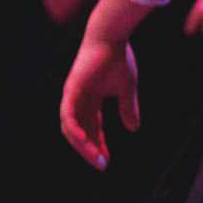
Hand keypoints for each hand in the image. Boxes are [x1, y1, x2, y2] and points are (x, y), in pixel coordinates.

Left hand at [60, 38, 139, 168]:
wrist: (112, 38)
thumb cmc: (119, 59)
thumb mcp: (127, 89)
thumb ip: (128, 108)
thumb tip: (133, 129)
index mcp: (90, 99)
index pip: (91, 127)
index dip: (99, 144)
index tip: (107, 160)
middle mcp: (77, 100)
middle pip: (80, 132)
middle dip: (90, 149)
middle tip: (102, 164)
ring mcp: (72, 96)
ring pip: (71, 129)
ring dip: (83, 146)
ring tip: (97, 159)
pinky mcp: (71, 91)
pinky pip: (68, 118)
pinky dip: (76, 132)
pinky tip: (86, 144)